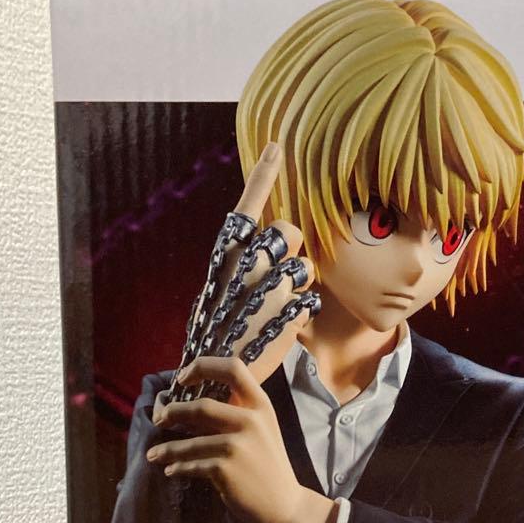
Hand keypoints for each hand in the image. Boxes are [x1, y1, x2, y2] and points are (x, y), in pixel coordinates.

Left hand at [147, 356, 336, 522]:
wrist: (285, 503)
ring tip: (154, 454)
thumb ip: (234, 413)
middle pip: (201, 406)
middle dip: (172, 413)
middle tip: (159, 420)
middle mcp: (251, 421)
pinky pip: (191, 465)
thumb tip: (187, 406)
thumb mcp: (260, 429)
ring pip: (190, 442)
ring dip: (167, 449)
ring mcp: (238, 446)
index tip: (183, 379)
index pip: (233, 368)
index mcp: (261, 404)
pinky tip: (171, 470)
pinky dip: (177, 468)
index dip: (203, 366)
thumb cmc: (266, 464)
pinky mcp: (226, 470)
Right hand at [172, 142, 319, 396]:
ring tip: (274, 309)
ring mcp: (271, 285)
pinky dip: (301, 314)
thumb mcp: (220, 289)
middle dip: (291, 248)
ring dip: (298, 285)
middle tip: (277, 275)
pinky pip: (310, 300)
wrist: (213, 375)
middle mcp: (249, 262)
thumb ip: (245, 263)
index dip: (263, 176)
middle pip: (290, 231)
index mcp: (226, 254)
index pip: (248, 206)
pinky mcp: (291, 309)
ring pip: (306, 267)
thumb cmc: (217, 331)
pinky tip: (280, 328)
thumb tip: (273, 242)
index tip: (276, 147)